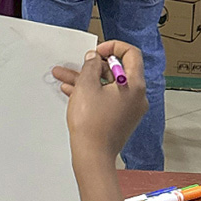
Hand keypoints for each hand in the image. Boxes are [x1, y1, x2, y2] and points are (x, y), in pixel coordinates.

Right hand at [52, 41, 147, 163]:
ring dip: (87, 79)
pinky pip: (107, 98)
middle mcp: (137, 96)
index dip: (113, 47)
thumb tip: (94, 58)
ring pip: (108, 85)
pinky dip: (92, 92)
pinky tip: (72, 91)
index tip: (97, 51)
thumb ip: (90, 66)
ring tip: (64, 76)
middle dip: (93, 65)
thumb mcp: (86, 85)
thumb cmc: (92, 124)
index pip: (131, 53)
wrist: (93, 153)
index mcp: (134, 84)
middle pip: (118, 70)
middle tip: (78, 64)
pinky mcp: (121, 118)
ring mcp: (129, 108)